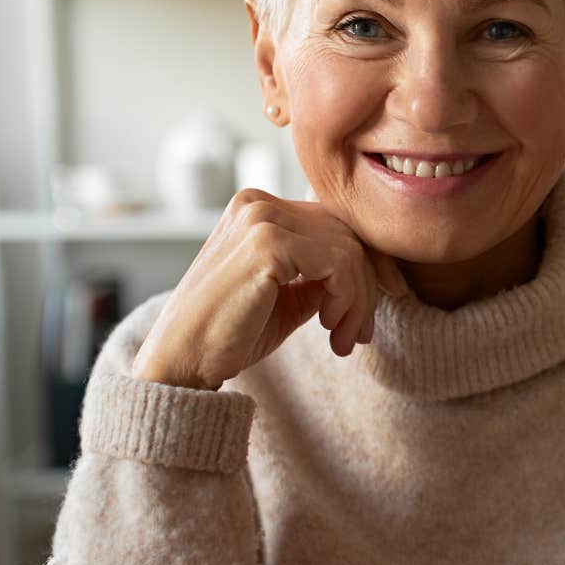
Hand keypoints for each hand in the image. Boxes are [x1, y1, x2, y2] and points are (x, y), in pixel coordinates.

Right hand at [130, 189, 408, 389]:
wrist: (181, 361)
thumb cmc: (230, 333)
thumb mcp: (288, 296)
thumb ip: (322, 275)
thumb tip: (373, 274)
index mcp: (258, 208)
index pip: (335, 223)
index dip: (369, 263)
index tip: (382, 303)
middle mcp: (258, 202)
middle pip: (348, 233)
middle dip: (367, 287)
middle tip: (358, 334)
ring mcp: (261, 218)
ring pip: (349, 250)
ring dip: (358, 301)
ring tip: (342, 339)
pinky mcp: (267, 244)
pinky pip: (339, 264)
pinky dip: (347, 299)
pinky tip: (328, 327)